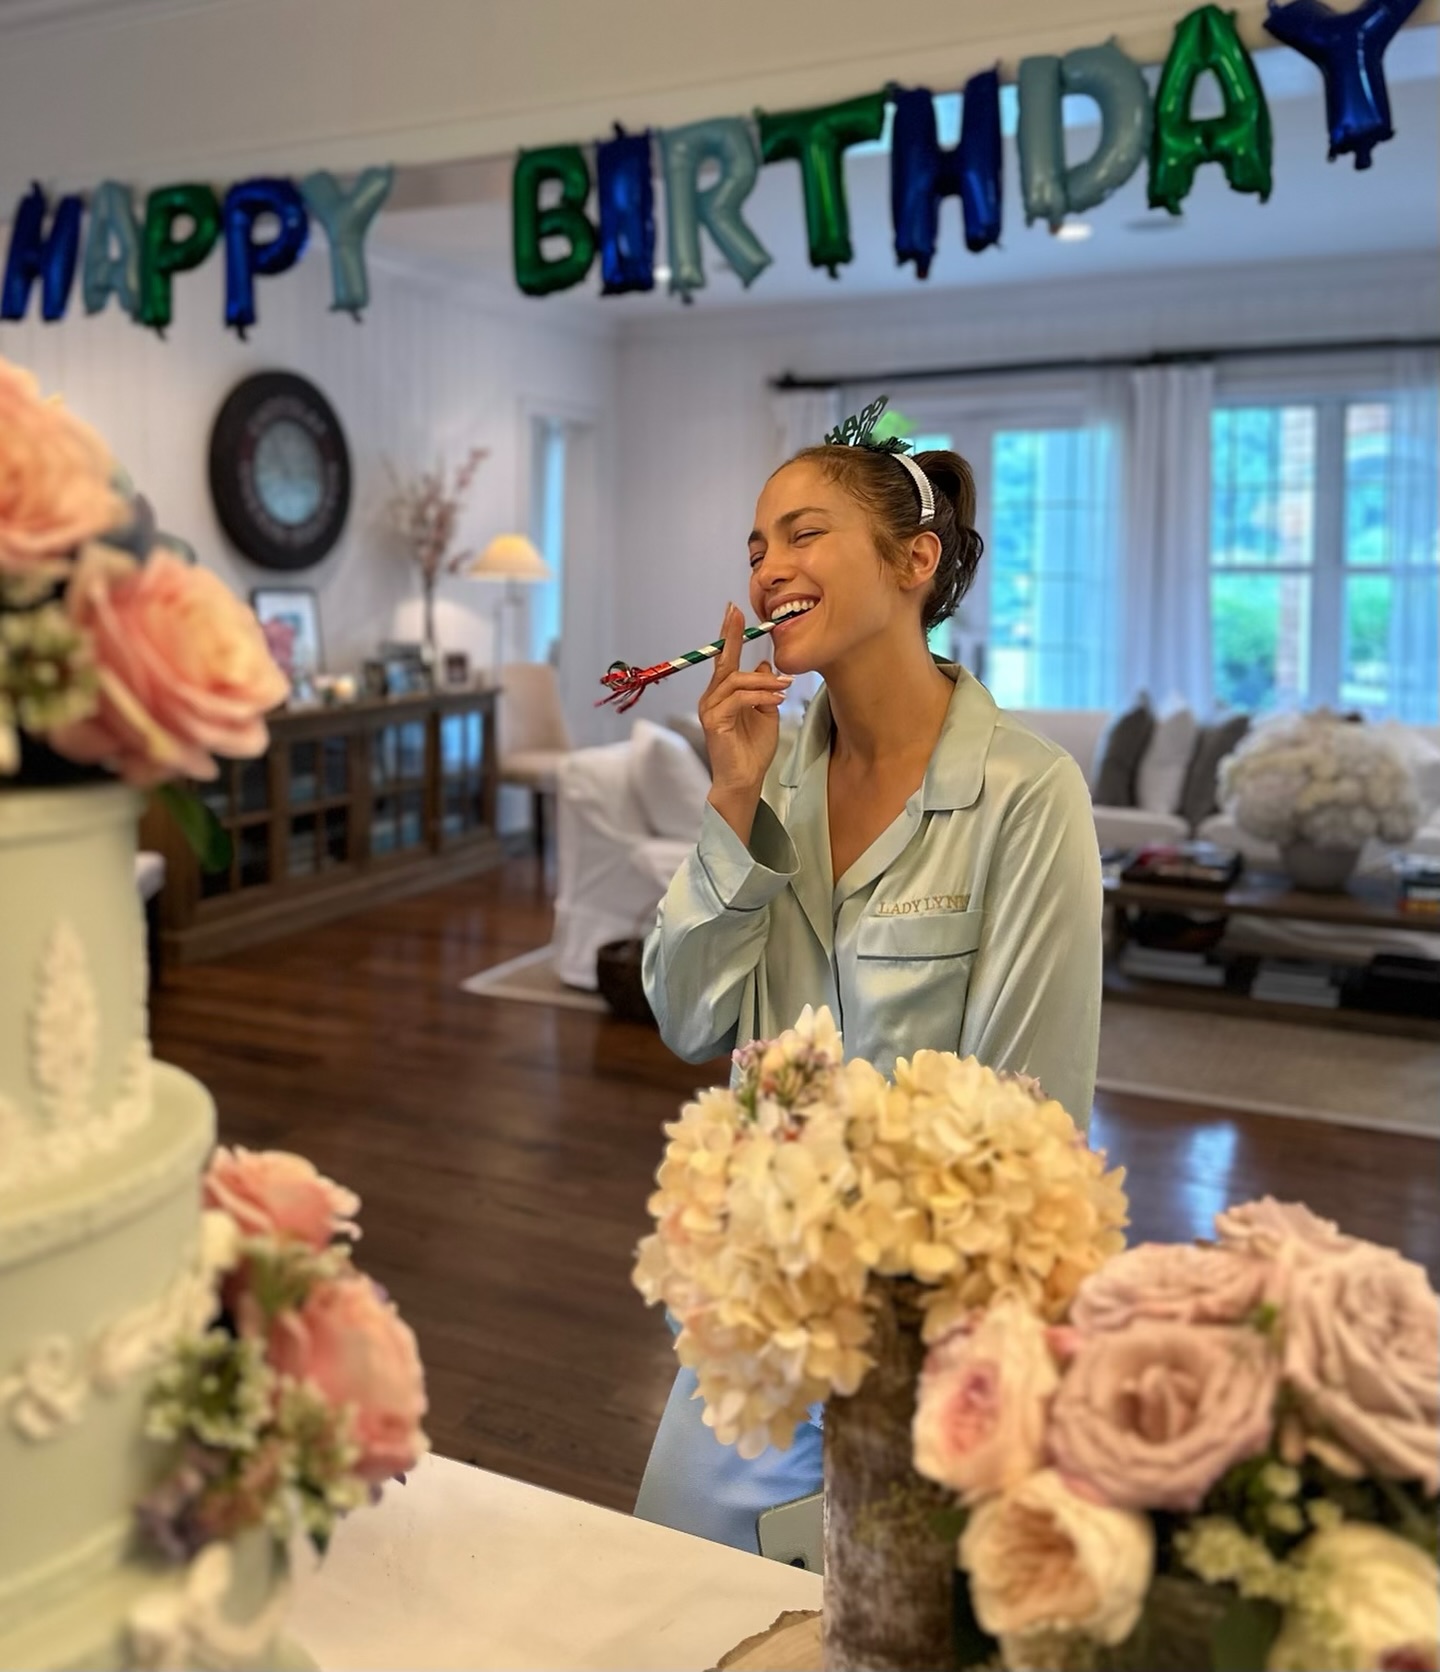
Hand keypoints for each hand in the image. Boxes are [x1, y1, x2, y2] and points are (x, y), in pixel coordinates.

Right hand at [698, 603, 789, 839]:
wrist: (746, 779)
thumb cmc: (754, 749)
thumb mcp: (766, 712)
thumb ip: (764, 689)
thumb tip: (763, 665)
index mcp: (723, 694)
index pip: (725, 659)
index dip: (729, 634)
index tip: (733, 610)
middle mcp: (712, 697)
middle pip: (724, 663)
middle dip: (733, 638)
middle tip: (743, 621)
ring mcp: (710, 709)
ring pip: (735, 681)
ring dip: (763, 682)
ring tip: (784, 688)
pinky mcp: (714, 721)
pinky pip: (737, 699)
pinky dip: (759, 697)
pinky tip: (775, 701)